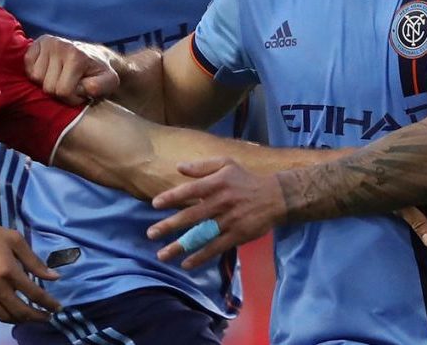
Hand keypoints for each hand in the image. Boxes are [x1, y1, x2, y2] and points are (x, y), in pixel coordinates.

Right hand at [0, 214, 61, 322]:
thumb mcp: (13, 240)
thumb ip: (34, 261)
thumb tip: (54, 277)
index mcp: (8, 270)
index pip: (35, 294)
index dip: (49, 304)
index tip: (57, 309)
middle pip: (21, 312)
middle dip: (37, 317)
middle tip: (46, 317)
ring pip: (3, 317)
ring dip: (18, 319)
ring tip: (26, 315)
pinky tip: (3, 310)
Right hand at [25, 35, 118, 105]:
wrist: (94, 55)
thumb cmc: (99, 72)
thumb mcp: (109, 81)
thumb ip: (99, 87)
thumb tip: (81, 88)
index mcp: (76, 56)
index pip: (62, 91)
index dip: (71, 98)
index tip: (80, 92)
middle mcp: (60, 45)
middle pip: (47, 86)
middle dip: (59, 92)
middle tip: (70, 85)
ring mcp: (47, 42)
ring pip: (34, 77)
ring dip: (46, 82)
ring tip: (59, 78)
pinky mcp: (37, 42)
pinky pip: (26, 65)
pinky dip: (35, 72)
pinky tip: (48, 71)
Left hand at [146, 157, 284, 268]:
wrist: (276, 197)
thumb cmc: (245, 179)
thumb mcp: (226, 164)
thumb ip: (202, 166)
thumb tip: (178, 167)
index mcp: (216, 184)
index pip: (190, 190)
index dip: (172, 197)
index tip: (155, 204)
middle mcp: (221, 203)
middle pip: (192, 216)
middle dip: (170, 226)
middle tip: (150, 234)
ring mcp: (229, 221)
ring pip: (201, 235)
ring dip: (181, 246)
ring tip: (163, 255)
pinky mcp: (237, 236)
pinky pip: (216, 248)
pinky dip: (201, 257)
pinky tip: (186, 264)